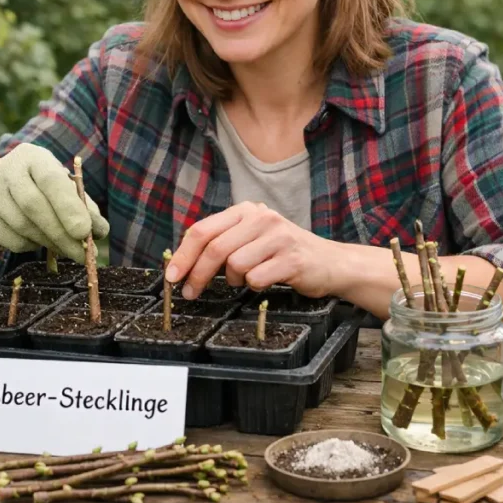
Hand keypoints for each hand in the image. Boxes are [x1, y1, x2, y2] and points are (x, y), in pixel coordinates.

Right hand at [0, 143, 109, 261]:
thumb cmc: (43, 192)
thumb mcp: (65, 191)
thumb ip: (84, 208)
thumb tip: (100, 232)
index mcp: (33, 157)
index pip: (51, 179)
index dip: (68, 207)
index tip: (85, 232)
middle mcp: (6, 168)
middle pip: (33, 205)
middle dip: (61, 233)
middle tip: (82, 255)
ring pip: (21, 225)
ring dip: (48, 242)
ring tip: (65, 248)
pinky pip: (9, 239)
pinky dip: (30, 246)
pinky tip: (38, 241)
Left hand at [165, 202, 334, 299]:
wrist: (330, 262)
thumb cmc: (284, 253)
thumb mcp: (253, 237)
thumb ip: (223, 242)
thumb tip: (184, 262)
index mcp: (246, 210)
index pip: (203, 230)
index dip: (183, 255)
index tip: (172, 276)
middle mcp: (261, 217)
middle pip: (214, 248)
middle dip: (196, 274)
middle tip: (190, 293)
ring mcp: (278, 237)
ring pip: (234, 265)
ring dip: (233, 280)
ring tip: (246, 279)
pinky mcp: (292, 259)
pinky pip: (256, 279)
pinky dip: (255, 286)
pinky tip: (266, 281)